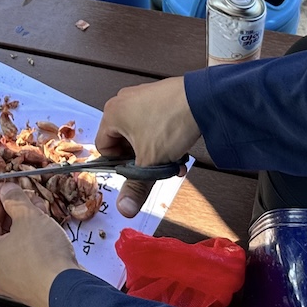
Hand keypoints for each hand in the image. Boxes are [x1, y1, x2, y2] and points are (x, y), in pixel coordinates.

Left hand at [0, 184, 82, 306]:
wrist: (68, 290)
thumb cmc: (43, 256)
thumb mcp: (27, 217)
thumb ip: (14, 199)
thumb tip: (7, 190)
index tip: (7, 186)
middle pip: (1, 232)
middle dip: (15, 210)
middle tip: (26, 195)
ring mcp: (12, 281)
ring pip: (16, 243)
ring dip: (27, 223)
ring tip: (40, 208)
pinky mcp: (30, 285)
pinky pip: (27, 256)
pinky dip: (34, 240)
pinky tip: (46, 228)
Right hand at [96, 76, 201, 216]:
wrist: (203, 100)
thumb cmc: (169, 125)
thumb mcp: (150, 162)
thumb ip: (135, 187)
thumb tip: (123, 210)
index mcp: (112, 114)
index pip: (103, 147)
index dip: (120, 164)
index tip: (138, 170)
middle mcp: (122, 101)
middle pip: (123, 141)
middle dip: (142, 159)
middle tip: (157, 167)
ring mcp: (141, 95)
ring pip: (141, 134)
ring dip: (155, 151)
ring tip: (173, 160)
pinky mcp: (158, 95)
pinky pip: (153, 121)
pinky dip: (163, 137)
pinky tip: (179, 146)